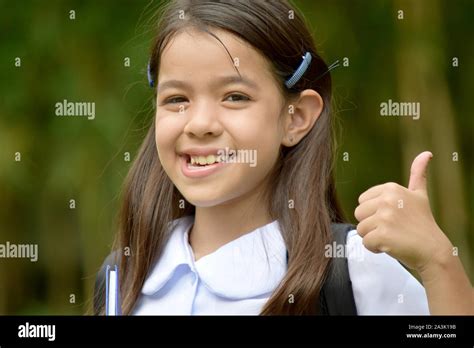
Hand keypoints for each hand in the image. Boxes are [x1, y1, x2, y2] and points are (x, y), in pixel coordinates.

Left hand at [354, 151, 452, 273]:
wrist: (433, 250)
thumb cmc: (423, 223)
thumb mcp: (419, 195)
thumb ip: (417, 174)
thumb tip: (426, 153)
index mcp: (391, 188)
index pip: (362, 201)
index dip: (374, 212)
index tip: (393, 216)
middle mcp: (387, 200)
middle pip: (358, 214)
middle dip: (371, 225)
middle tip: (392, 228)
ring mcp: (385, 217)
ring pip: (360, 229)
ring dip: (373, 237)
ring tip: (392, 237)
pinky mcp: (382, 235)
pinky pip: (365, 242)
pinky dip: (375, 248)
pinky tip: (391, 246)